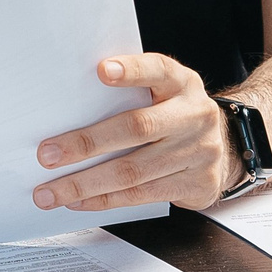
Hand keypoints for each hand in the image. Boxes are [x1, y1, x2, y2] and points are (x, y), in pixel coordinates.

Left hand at [33, 55, 237, 211]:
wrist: (223, 148)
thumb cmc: (174, 116)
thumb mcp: (163, 93)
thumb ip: (129, 93)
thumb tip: (66, 106)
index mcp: (182, 84)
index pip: (157, 70)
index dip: (132, 70)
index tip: (102, 71)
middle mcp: (194, 114)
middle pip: (137, 128)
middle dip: (86, 143)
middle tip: (47, 155)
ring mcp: (199, 151)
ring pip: (134, 171)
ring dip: (85, 184)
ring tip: (51, 191)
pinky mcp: (197, 184)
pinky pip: (142, 195)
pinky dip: (104, 200)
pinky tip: (78, 201)